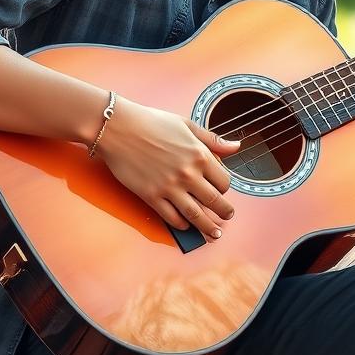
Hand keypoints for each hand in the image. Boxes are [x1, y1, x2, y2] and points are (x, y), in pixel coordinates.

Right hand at [93, 96, 239, 242]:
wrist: (119, 128)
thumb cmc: (151, 122)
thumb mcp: (186, 124)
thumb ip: (213, 139)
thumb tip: (236, 146)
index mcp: (200, 155)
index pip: (223, 181)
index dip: (225, 188)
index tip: (222, 191)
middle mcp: (188, 174)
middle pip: (214, 202)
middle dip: (224, 213)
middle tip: (227, 217)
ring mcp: (170, 187)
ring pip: (196, 215)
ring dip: (208, 227)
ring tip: (214, 233)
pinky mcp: (151, 196)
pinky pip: (172, 217)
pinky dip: (181, 224)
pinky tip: (185, 225)